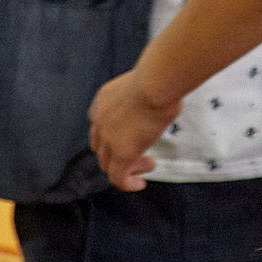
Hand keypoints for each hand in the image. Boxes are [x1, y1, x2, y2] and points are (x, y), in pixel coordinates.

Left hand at [88, 67, 180, 190]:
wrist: (155, 84)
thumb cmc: (157, 78)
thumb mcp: (144, 84)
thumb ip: (144, 96)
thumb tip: (161, 99)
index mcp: (102, 101)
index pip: (100, 125)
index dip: (113, 135)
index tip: (133, 137)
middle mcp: (99, 120)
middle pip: (101, 146)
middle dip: (118, 153)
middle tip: (141, 154)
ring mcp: (108, 139)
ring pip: (108, 164)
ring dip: (127, 167)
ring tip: (148, 165)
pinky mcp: (121, 154)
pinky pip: (118, 177)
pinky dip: (127, 183)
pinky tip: (140, 184)